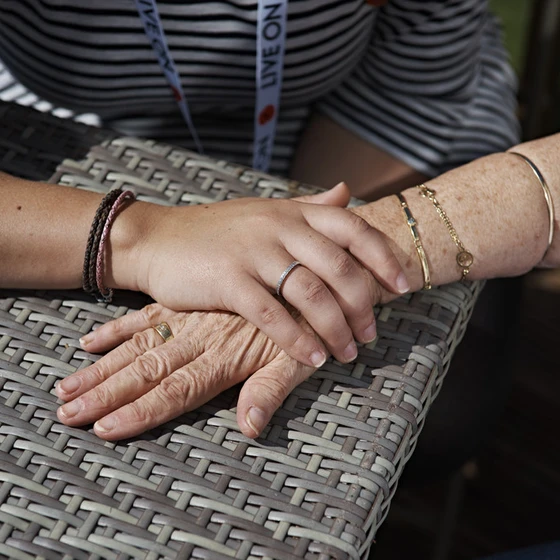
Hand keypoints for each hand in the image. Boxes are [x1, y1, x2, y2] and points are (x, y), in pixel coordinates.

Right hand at [57, 303, 315, 440]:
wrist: (304, 267)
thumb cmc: (307, 322)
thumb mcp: (298, 359)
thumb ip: (271, 389)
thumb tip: (249, 429)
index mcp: (225, 355)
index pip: (177, 391)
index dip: (141, 412)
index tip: (106, 429)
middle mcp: (201, 337)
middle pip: (147, 369)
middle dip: (107, 394)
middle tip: (67, 413)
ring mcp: (192, 317)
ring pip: (140, 345)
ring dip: (103, 368)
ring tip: (67, 388)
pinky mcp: (189, 301)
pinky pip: (148, 316)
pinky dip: (118, 330)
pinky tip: (91, 341)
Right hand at [119, 182, 407, 365]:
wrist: (157, 240)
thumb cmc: (216, 231)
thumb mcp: (265, 210)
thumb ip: (308, 204)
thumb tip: (346, 191)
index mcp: (292, 212)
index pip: (352, 228)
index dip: (384, 257)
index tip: (404, 286)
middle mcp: (278, 228)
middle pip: (339, 266)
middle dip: (363, 305)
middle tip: (371, 333)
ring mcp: (253, 252)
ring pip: (311, 293)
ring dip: (336, 328)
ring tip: (348, 353)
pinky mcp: (228, 280)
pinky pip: (272, 314)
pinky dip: (297, 339)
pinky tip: (312, 358)